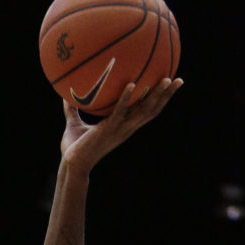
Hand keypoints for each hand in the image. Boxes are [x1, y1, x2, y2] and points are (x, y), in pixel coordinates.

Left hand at [60, 76, 182, 174]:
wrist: (71, 165)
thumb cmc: (74, 148)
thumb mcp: (74, 124)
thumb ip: (73, 109)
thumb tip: (65, 94)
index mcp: (123, 126)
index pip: (146, 111)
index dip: (160, 100)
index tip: (170, 85)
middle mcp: (126, 128)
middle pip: (152, 110)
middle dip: (167, 96)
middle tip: (179, 80)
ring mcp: (119, 130)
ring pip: (143, 111)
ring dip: (156, 96)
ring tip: (166, 80)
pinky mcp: (108, 130)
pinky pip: (119, 112)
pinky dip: (126, 99)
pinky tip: (131, 84)